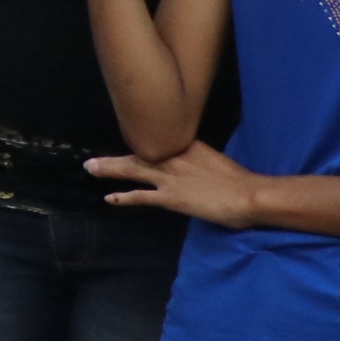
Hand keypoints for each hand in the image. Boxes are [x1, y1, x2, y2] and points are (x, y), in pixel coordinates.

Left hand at [90, 140, 261, 227]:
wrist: (249, 194)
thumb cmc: (241, 181)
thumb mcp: (218, 162)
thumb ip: (201, 161)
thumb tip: (194, 167)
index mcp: (189, 148)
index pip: (159, 142)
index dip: (142, 144)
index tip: (126, 142)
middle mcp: (175, 158)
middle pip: (139, 154)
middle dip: (116, 157)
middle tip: (92, 158)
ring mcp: (170, 177)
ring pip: (133, 170)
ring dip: (110, 170)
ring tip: (90, 168)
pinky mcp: (170, 197)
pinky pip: (141, 197)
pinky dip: (124, 197)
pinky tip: (109, 198)